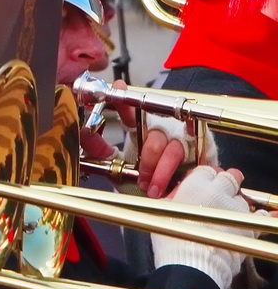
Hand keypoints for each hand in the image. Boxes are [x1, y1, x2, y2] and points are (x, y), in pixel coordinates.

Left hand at [114, 81, 217, 197]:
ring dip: (162, 173)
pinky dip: (182, 176)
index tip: (118, 89)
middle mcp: (164, 129)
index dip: (125, 102)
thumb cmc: (147, 180)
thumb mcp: (122, 168)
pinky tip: (176, 187)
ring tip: (153, 189)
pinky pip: (194, 160)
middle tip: (141, 180)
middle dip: (147, 160)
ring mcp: (184, 138)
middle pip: (154, 136)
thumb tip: (84, 136)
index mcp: (142, 129)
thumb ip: (103, 153)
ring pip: (173, 150)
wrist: (174, 199)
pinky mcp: (204, 150)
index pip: (132, 113)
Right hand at [152, 165, 253, 288]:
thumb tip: (175, 195)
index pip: (206, 170)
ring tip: (227, 213)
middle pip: (230, 177)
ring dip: (236, 202)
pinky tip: (250, 218)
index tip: (200, 185)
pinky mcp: (250, 226)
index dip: (204, 177)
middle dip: (226, 183)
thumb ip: (172, 197)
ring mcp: (237, 208)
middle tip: (218, 193)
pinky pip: (260, 214)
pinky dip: (257, 215)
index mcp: (195, 183)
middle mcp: (219, 191)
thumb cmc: (171, 238)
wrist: (192, 263)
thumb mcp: (160, 210)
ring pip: (242, 197)